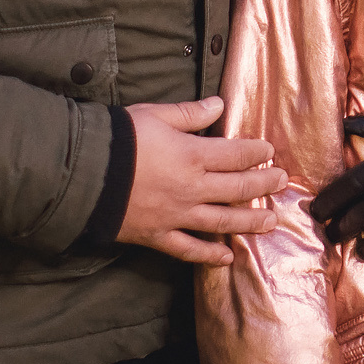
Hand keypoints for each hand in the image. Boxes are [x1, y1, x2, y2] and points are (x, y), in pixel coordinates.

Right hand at [116, 97, 284, 265]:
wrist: (81, 175)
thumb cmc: (118, 139)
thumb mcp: (155, 115)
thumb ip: (190, 113)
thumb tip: (219, 104)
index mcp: (193, 156)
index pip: (236, 155)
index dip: (256, 153)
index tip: (270, 153)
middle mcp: (192, 188)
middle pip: (238, 189)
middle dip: (263, 185)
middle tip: (282, 183)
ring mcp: (177, 216)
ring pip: (223, 221)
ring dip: (249, 222)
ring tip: (270, 223)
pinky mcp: (159, 236)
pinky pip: (189, 249)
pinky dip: (209, 255)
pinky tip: (227, 258)